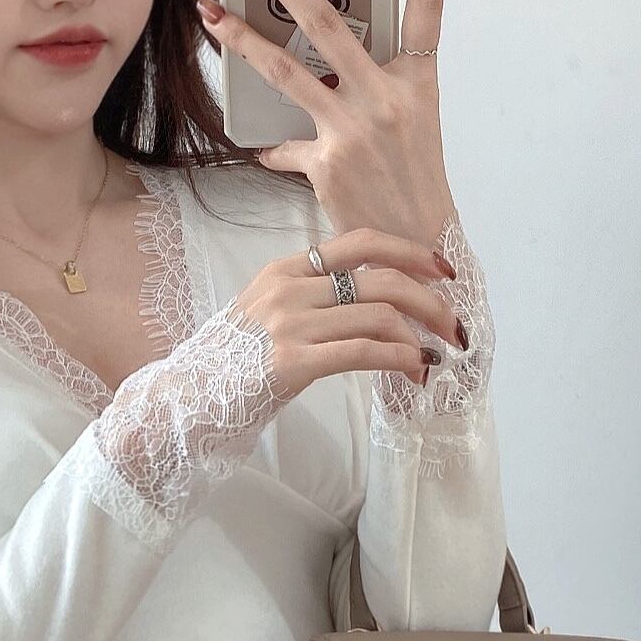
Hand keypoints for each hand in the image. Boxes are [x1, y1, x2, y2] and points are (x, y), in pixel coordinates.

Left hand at [198, 0, 456, 246]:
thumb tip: (325, 61)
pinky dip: (274, 146)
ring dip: (242, 38)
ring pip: (286, 69)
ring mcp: (355, 129)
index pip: (428, 4)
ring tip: (208, 11)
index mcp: (419, 80)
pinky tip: (263, 145)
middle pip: (332, 22)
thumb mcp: (411, 121)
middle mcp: (389, 97)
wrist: (416, 247)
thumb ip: (376, 84)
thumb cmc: (412, 180)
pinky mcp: (326, 163)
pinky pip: (284, 144)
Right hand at [228, 224, 461, 398]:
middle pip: (379, 278)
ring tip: (435, 355)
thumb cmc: (234, 362)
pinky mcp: (291, 362)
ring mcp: (289, 324)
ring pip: (377, 315)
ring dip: (419, 336)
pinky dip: (399, 358)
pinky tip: (415, 368)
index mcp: (285, 270)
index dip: (409, 252)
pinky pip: (362, 352)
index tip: (442, 270)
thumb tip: (373, 303)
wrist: (186, 398)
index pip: (359, 242)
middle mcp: (289, 289)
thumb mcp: (268, 313)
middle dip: (429, 301)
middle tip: (453, 325)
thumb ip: (312, 298)